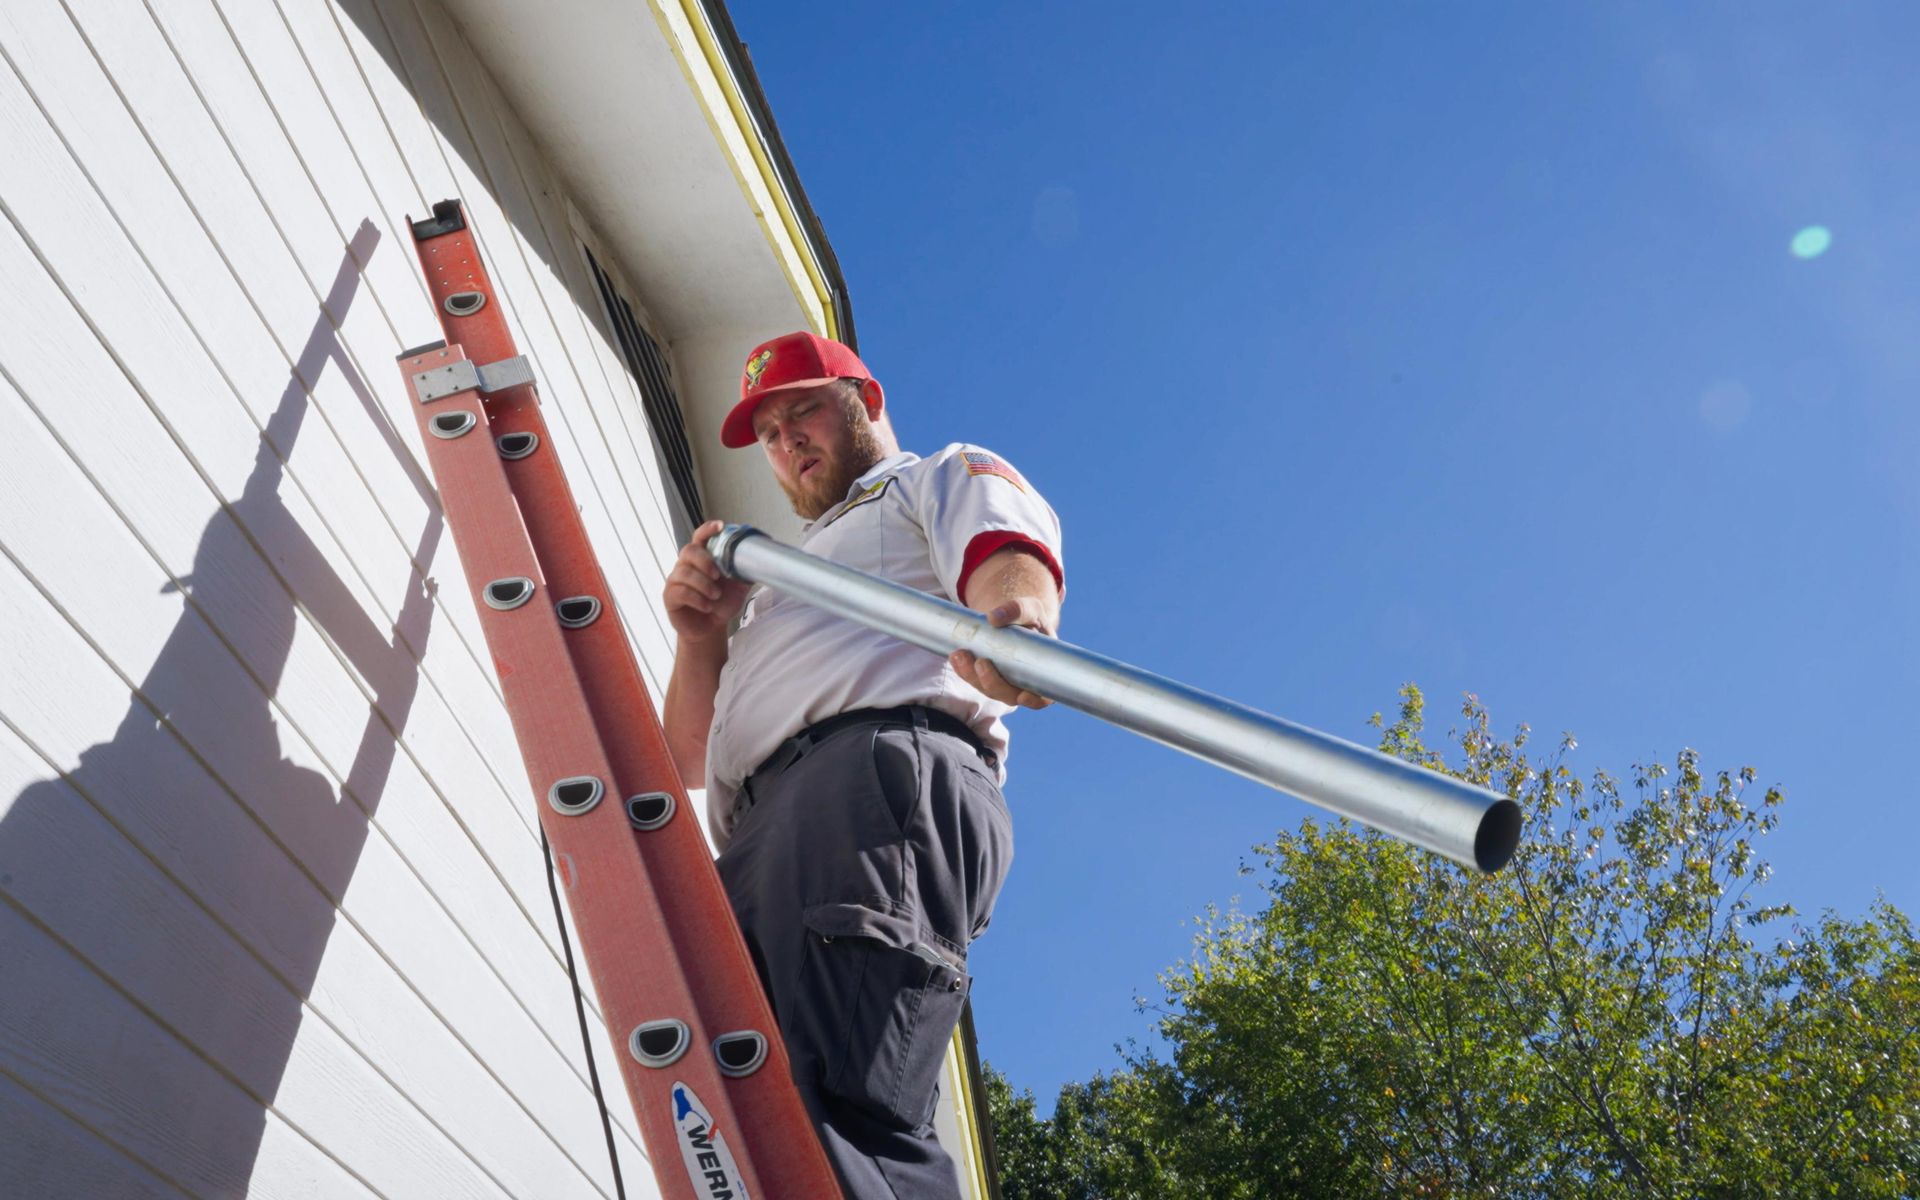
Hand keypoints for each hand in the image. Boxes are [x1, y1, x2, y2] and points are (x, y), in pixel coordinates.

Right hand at [664, 519, 749, 644]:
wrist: (710, 628)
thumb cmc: (721, 603)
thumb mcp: (738, 587)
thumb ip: (744, 571)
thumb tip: (761, 558)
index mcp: (702, 557)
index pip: (700, 537)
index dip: (708, 529)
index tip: (720, 526)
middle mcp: (686, 565)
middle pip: (689, 551)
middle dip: (705, 561)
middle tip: (718, 575)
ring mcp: (676, 580)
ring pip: (684, 572)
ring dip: (703, 584)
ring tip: (716, 596)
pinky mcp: (670, 596)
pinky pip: (680, 592)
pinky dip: (697, 599)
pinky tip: (707, 606)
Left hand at [949, 597, 1053, 709]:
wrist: (1012, 616)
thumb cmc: (1028, 615)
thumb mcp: (1029, 608)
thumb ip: (1016, 610)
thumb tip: (994, 618)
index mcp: (1043, 670)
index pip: (1043, 696)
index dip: (1034, 700)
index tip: (1022, 696)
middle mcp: (1023, 681)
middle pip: (1008, 695)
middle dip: (991, 682)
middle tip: (980, 662)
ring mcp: (1003, 680)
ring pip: (988, 689)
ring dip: (971, 676)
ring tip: (959, 654)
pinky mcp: (986, 674)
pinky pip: (974, 679)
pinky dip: (963, 670)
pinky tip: (955, 656)